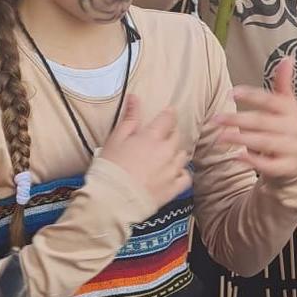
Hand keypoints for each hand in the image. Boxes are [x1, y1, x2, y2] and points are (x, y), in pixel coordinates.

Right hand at [98, 99, 189, 213]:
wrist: (113, 199)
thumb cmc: (111, 167)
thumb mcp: (116, 138)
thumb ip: (129, 118)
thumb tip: (135, 98)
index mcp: (152, 137)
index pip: (168, 119)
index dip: (169, 114)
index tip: (169, 112)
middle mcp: (166, 152)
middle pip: (177, 136)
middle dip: (171, 133)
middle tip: (162, 135)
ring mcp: (172, 171)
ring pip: (183, 155)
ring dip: (176, 152)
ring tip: (166, 155)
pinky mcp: (173, 188)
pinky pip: (185, 177)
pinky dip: (181, 173)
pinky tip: (174, 172)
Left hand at [207, 57, 296, 186]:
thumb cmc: (289, 128)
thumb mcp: (288, 105)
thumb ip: (283, 83)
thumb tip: (287, 58)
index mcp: (291, 111)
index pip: (270, 101)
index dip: (251, 96)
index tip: (232, 93)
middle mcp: (293, 128)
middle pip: (262, 122)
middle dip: (238, 119)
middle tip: (217, 118)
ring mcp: (291, 149)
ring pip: (264, 142)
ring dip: (241, 139)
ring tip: (221, 137)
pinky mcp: (286, 167)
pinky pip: (269, 165)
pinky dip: (253, 161)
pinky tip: (237, 156)